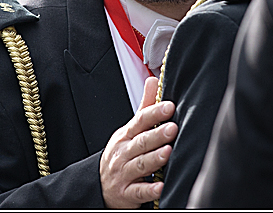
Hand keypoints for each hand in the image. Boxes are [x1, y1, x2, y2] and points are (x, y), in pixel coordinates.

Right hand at [100, 76, 176, 207]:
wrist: (99, 184)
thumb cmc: (120, 154)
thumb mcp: (128, 130)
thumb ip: (144, 107)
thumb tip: (153, 80)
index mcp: (126, 136)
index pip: (140, 121)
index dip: (154, 113)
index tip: (169, 106)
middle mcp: (124, 153)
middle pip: (141, 142)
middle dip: (156, 135)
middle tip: (172, 128)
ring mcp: (124, 173)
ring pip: (140, 165)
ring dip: (154, 159)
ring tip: (168, 152)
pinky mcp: (126, 193)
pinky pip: (138, 191)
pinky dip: (149, 189)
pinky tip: (160, 186)